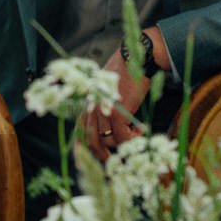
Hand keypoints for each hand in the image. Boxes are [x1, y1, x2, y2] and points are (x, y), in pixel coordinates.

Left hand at [80, 28, 168, 161]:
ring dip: (122, 144)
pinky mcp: (117, 113)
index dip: (81, 149)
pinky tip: (141, 131)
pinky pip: (122, 137)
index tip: (83, 163)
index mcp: (88, 102)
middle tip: (113, 162)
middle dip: (101, 155)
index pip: (79, 131)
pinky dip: (133, 139)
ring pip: (108, 141)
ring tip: (135, 137)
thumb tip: (106, 125)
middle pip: (91, 141)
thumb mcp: (107, 89)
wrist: (136, 56)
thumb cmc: (125, 72)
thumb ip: (103, 105)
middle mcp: (91, 107)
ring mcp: (103, 111)